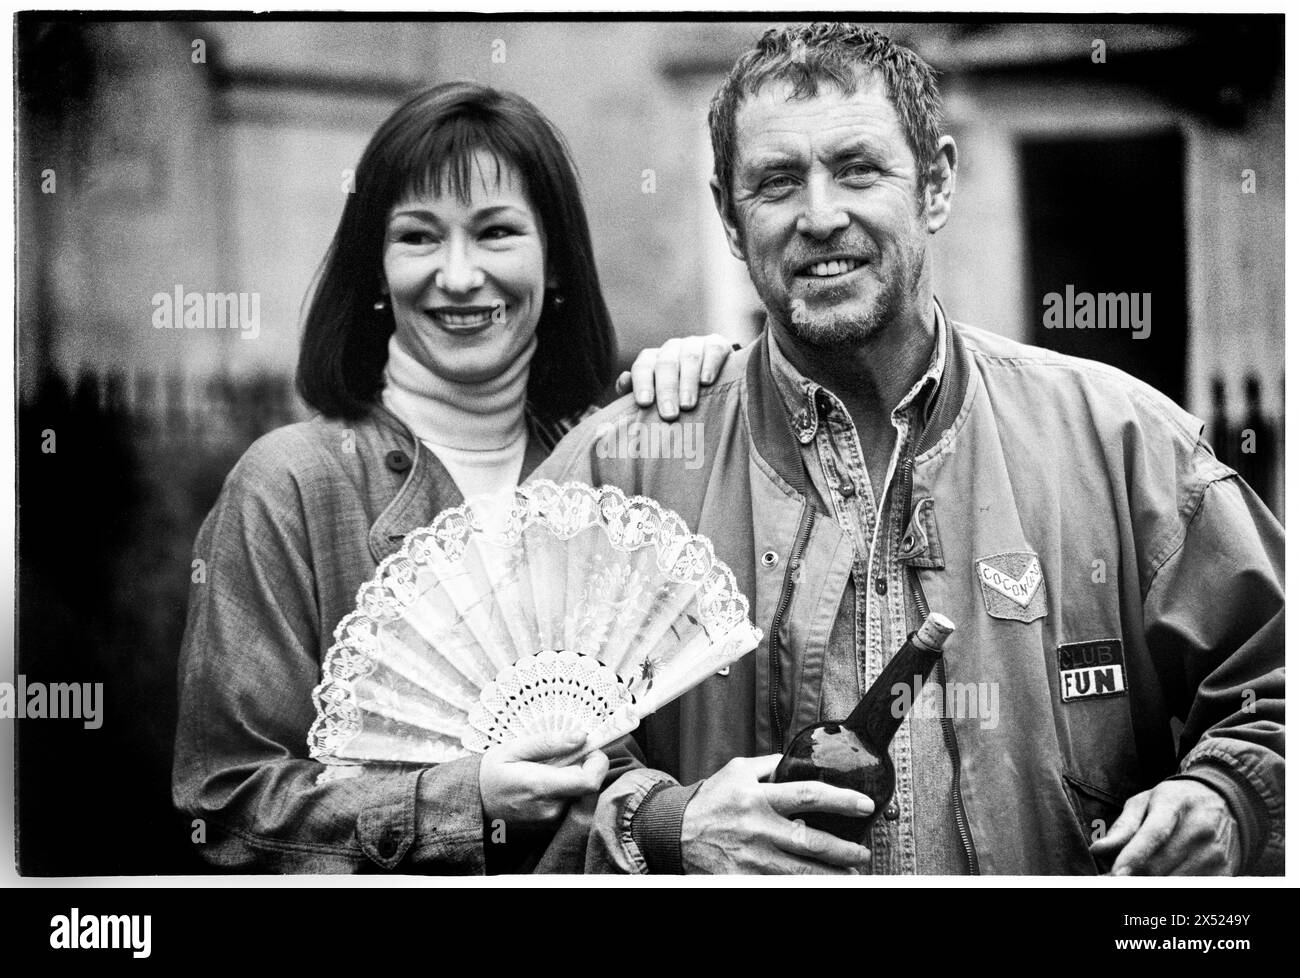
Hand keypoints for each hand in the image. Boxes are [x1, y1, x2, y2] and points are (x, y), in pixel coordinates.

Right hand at [480, 730, 609, 825]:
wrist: (472, 805)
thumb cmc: (491, 773)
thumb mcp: (514, 749)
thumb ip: (550, 743)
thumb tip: (581, 736)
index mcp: (541, 787)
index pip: (590, 781)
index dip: (598, 762)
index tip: (589, 748)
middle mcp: (550, 809)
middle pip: (590, 789)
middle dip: (587, 768)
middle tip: (569, 756)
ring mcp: (551, 823)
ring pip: (583, 798)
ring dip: (578, 781)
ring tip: (554, 771)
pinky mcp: (550, 830)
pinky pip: (573, 808)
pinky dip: (569, 793)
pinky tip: (551, 786)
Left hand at [615, 334, 735, 419]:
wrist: (715, 379)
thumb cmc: (677, 395)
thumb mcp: (657, 395)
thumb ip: (636, 392)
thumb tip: (623, 381)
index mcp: (653, 359)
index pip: (642, 367)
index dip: (642, 384)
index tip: (644, 403)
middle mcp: (672, 349)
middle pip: (666, 364)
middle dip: (666, 390)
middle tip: (669, 414)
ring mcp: (695, 344)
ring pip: (689, 358)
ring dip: (687, 382)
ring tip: (687, 405)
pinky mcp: (717, 344)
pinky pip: (713, 350)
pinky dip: (710, 365)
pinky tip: (707, 381)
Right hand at [680, 755, 874, 873]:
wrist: (672, 830)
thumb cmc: (709, 800)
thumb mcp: (737, 771)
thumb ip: (770, 766)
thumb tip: (797, 760)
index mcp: (759, 797)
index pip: (809, 795)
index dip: (841, 800)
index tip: (865, 804)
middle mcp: (758, 828)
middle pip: (811, 841)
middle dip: (844, 850)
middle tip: (862, 852)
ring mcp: (751, 858)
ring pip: (800, 872)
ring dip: (829, 875)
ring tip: (849, 875)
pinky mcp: (741, 878)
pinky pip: (777, 886)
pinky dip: (799, 886)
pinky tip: (813, 883)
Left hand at [1089, 779, 1242, 875]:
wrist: (1224, 801)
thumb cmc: (1174, 801)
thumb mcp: (1145, 801)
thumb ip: (1122, 826)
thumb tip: (1098, 849)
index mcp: (1175, 803)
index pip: (1154, 834)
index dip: (1133, 856)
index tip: (1115, 874)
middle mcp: (1200, 829)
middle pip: (1160, 865)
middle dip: (1134, 875)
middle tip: (1115, 876)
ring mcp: (1216, 852)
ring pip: (1174, 881)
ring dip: (1150, 882)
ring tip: (1137, 874)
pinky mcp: (1225, 871)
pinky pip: (1191, 887)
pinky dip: (1171, 885)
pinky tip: (1161, 876)